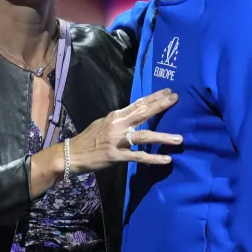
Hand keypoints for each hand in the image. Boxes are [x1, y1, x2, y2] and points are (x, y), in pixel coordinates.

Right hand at [67, 88, 181, 173]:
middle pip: (142, 113)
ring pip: (143, 137)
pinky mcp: (116, 156)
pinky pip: (138, 157)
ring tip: (179, 138)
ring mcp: (117, 141)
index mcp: (115, 116)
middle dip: (160, 106)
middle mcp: (117, 125)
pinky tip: (166, 159)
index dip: (154, 97)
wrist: (72, 154)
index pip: (138, 104)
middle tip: (175, 99)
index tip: (168, 92)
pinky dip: (153, 158)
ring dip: (162, 137)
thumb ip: (119, 120)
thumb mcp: (103, 123)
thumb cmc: (89, 139)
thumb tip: (135, 115)